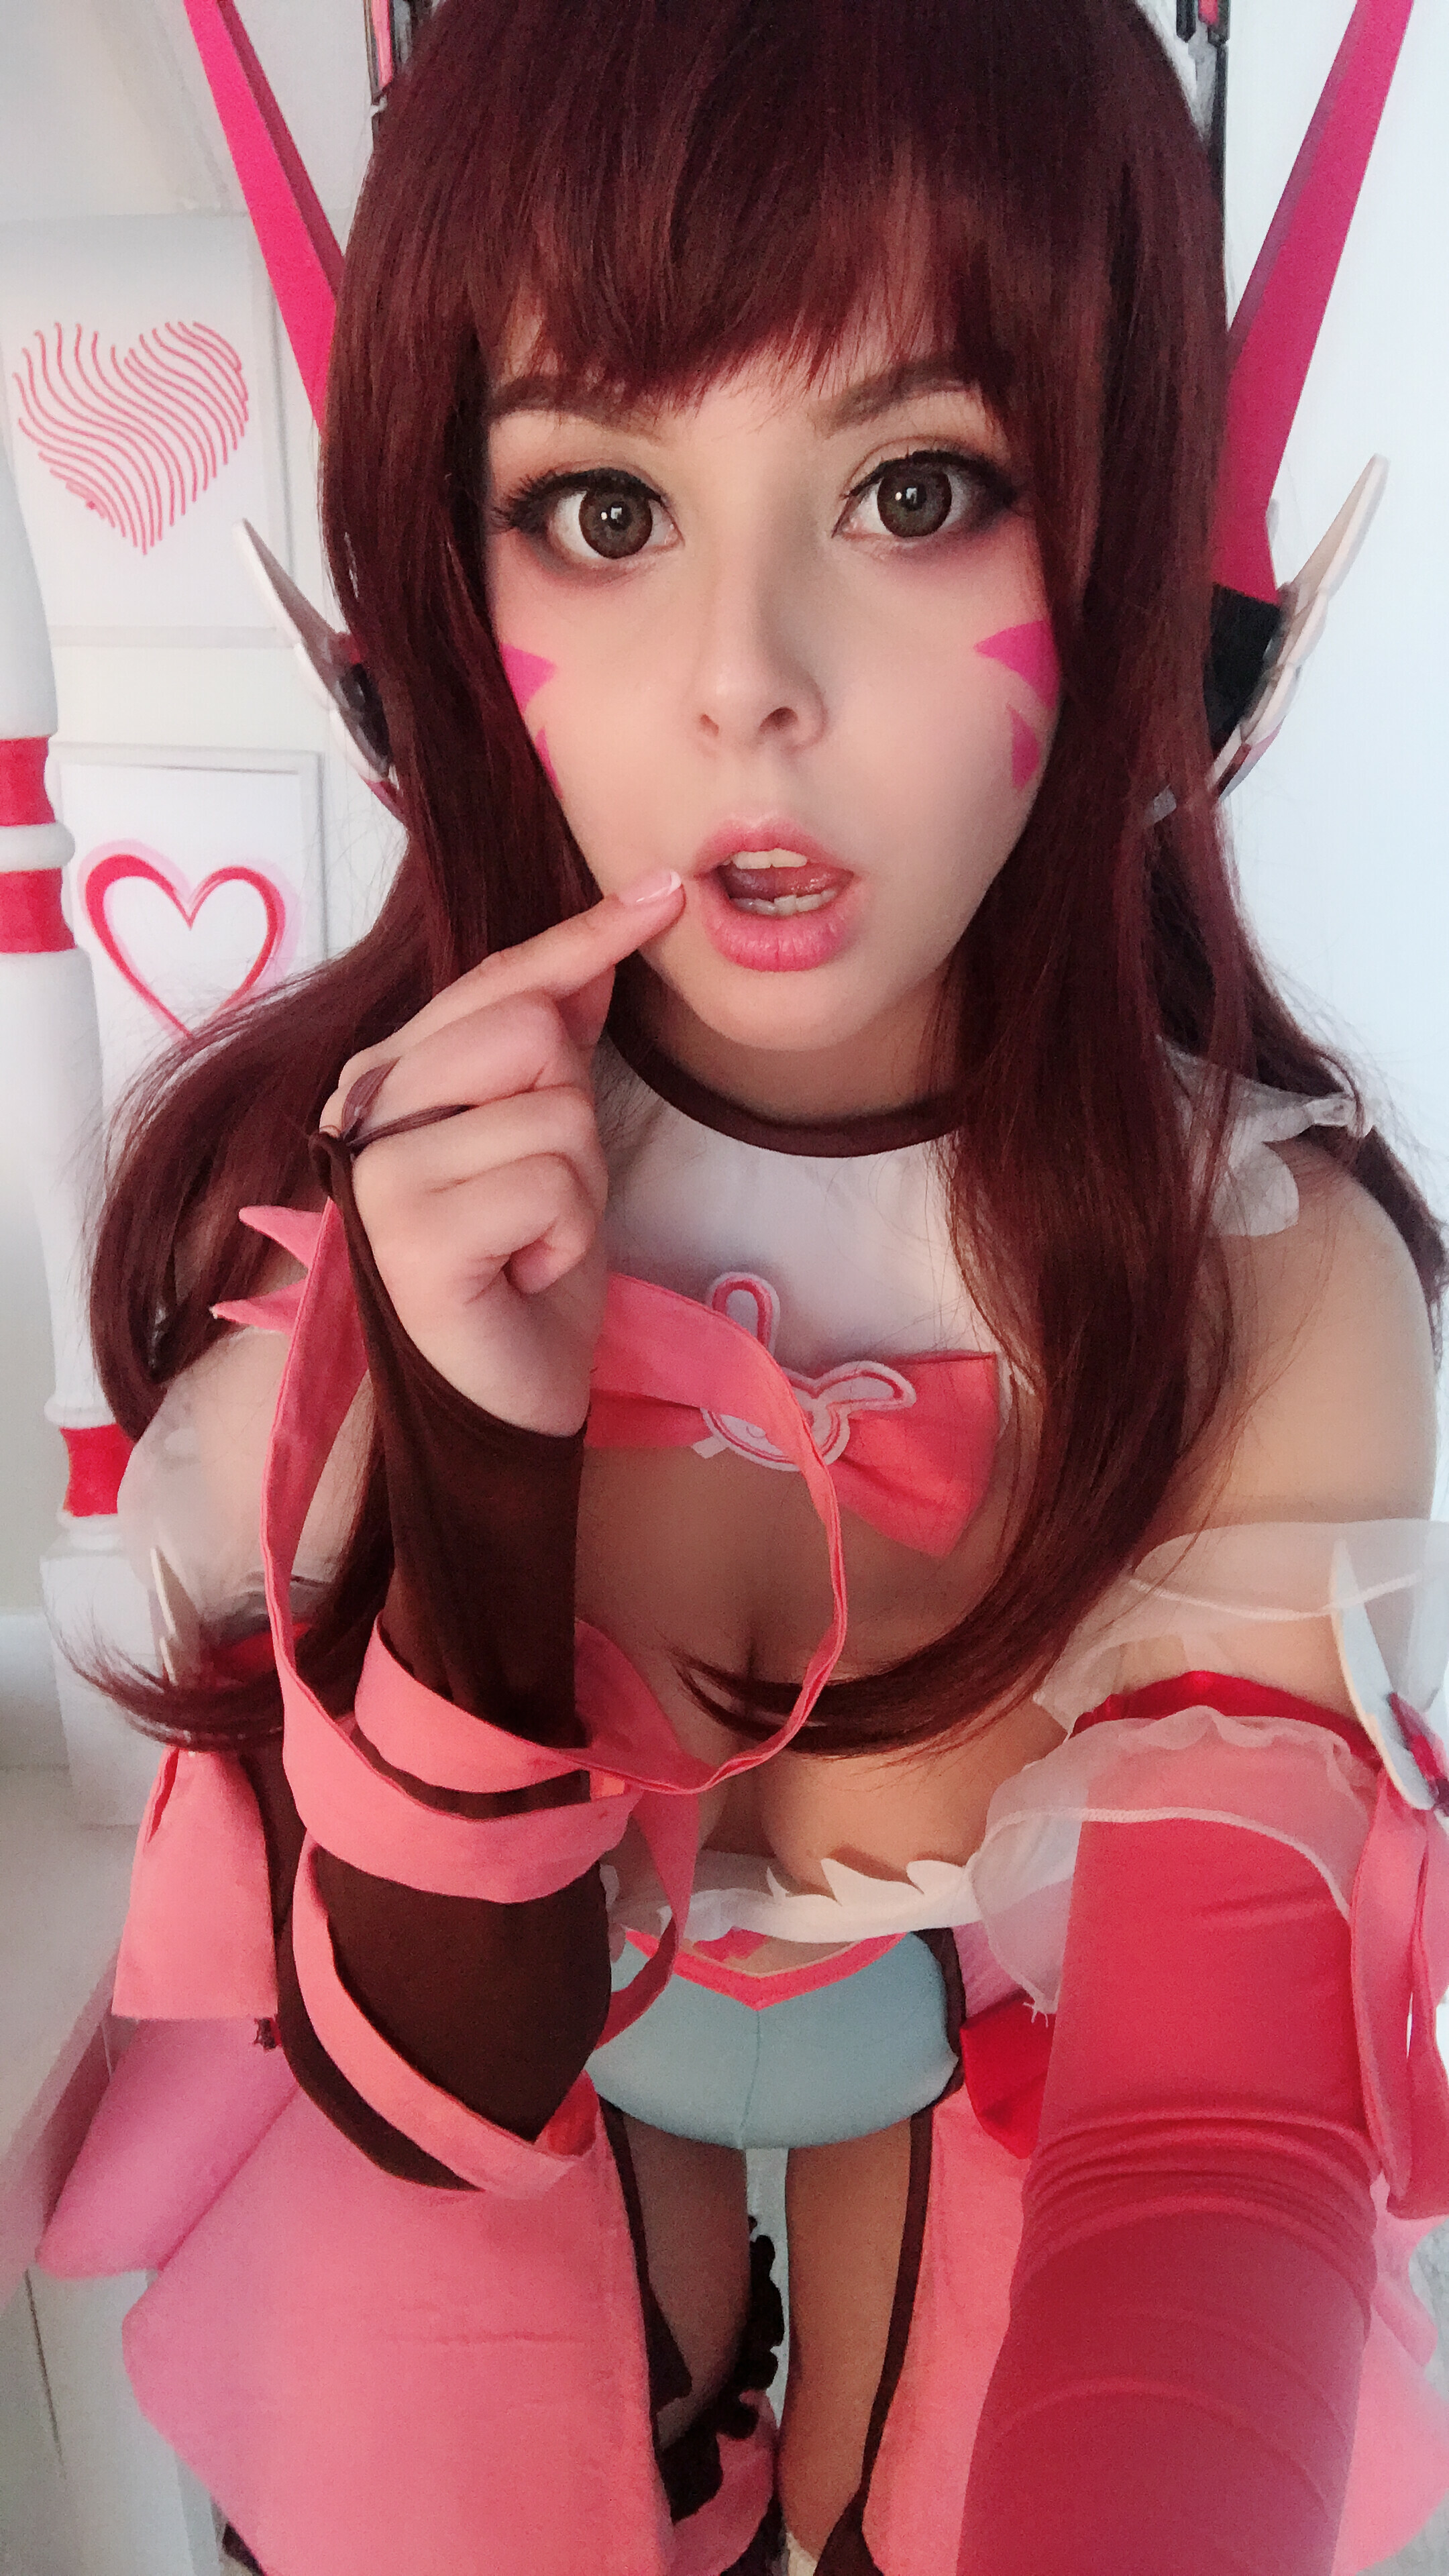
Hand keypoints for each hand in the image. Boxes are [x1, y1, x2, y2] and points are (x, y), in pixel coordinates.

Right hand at [319, 869, 683, 1433]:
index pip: (498, 982)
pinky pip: (548, 1183)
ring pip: (553, 1110)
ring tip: (532, 1241)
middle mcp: (363, 1113)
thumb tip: (601, 949)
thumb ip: (553, 1043)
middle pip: (528, 1028)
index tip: (663, 894)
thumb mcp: (549, 1140)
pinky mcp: (409, 1234)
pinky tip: (524, 1273)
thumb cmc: (521, 1271)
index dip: (584, 937)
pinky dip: (567, 1236)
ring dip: (577, 1188)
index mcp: (387, 1078)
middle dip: (572, 1111)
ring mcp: (378, 1173)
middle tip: (540, 1195)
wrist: (504, 1398)